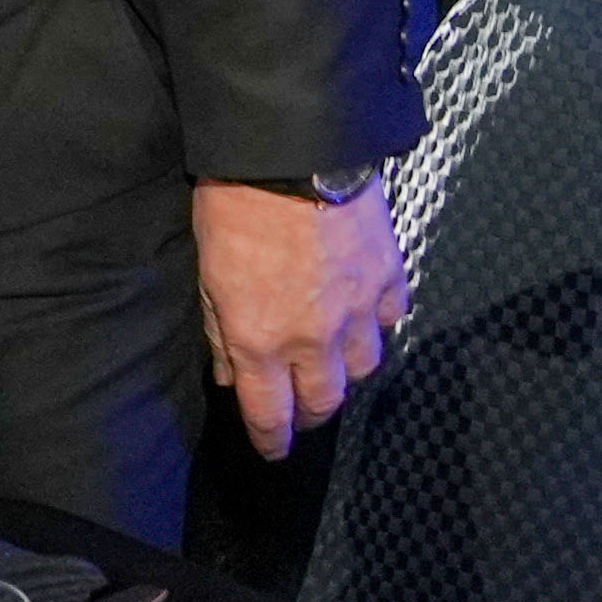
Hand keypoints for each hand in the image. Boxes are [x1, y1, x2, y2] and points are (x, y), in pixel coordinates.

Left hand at [189, 176, 403, 460]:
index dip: (271, 439)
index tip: (272, 448)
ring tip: (333, 359)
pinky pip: (392, 319)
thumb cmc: (235, 206)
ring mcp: (359, 310)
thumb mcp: (209, 272)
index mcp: (262, 340)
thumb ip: (221, 330)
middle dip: (310, 414)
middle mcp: (315, 338)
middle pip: (324, 401)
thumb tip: (232, 373)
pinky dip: (379, 323)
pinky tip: (366, 314)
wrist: (292, 153)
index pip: (270, 414)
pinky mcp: (389, 276)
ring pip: (365, 367)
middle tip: (301, 410)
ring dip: (346, 370)